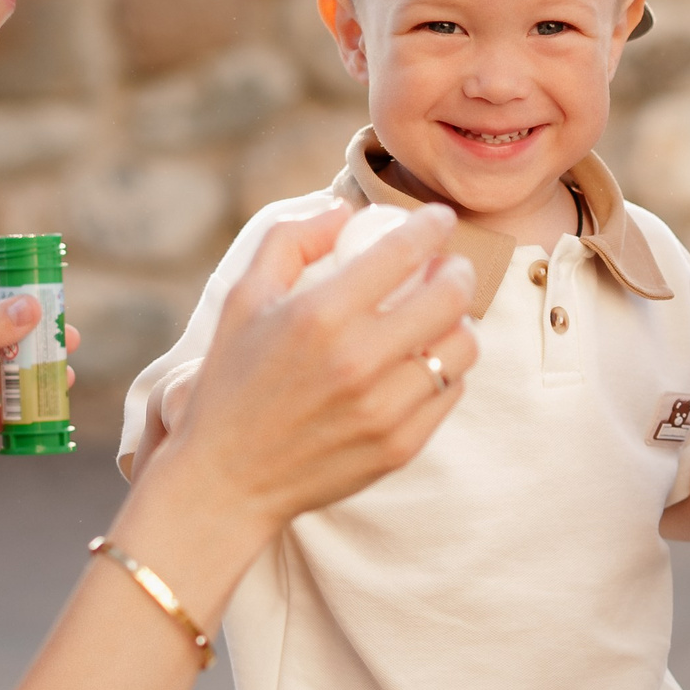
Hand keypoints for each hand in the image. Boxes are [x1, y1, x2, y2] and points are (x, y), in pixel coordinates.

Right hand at [145, 203, 478, 545]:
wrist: (227, 479)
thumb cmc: (233, 381)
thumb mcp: (244, 298)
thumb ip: (291, 240)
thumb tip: (344, 210)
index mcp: (319, 315)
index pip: (404, 251)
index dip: (432, 225)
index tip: (438, 220)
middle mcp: (357, 360)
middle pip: (450, 296)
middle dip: (457, 270)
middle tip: (446, 269)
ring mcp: (383, 408)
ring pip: (462, 347)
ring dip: (457, 323)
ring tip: (437, 320)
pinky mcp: (400, 445)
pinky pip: (451, 392)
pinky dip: (445, 371)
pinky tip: (421, 364)